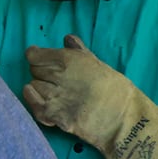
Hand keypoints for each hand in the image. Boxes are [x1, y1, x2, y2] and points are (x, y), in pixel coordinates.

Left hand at [23, 35, 157, 158]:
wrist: (123, 120)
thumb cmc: (117, 90)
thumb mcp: (100, 64)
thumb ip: (80, 51)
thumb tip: (67, 38)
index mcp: (69, 59)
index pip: (35, 55)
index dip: (36, 56)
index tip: (40, 59)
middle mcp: (58, 75)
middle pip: (34, 70)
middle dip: (40, 72)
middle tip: (52, 78)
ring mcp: (54, 96)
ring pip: (34, 87)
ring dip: (39, 88)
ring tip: (52, 92)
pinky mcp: (53, 116)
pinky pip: (34, 106)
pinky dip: (34, 102)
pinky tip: (41, 100)